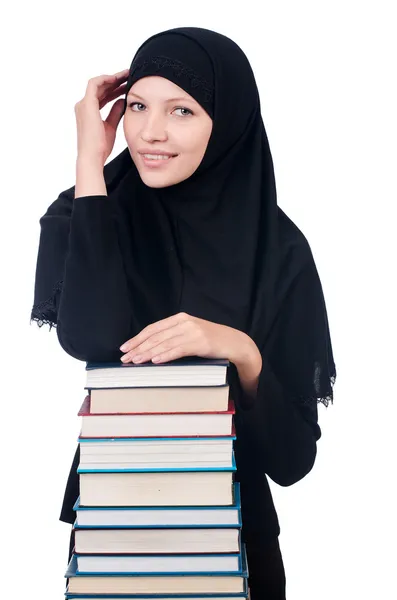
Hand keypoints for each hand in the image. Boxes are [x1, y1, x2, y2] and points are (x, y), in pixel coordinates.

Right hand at [74, 68, 129, 164]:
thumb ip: (115, 113)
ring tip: (127, 75)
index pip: (102, 95)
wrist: (93, 156)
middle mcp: (83, 106)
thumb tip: (122, 101)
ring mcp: (83, 105)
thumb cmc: (101, 147)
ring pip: (98, 84)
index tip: (127, 85)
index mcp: (88, 112)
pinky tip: (118, 79)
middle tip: (129, 76)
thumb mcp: (111, 126)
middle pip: (100, 88)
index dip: (114, 89)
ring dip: (112, 78)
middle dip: (115, 81)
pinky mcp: (86, 104)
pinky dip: (106, 79)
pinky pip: (95, 84)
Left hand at [119, 312, 252, 365]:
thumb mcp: (191, 334)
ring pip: (164, 343)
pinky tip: (155, 361)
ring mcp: (192, 331)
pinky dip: (165, 355)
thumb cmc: (212, 342)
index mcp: (180, 319)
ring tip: (135, 361)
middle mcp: (184, 322)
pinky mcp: (200, 342)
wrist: (236, 343)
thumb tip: (151, 349)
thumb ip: (174, 337)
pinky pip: (178, 349)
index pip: (153, 328)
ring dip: (147, 353)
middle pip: (155, 336)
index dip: (137, 338)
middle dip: (138, 347)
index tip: (125, 347)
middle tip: (125, 358)